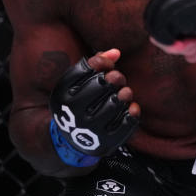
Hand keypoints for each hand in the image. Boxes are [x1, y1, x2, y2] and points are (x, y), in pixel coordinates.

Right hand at [48, 49, 138, 165]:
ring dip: (125, 93)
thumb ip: (96, 63)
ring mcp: (89, 130)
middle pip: (103, 83)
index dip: (101, 62)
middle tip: (117, 79)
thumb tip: (116, 52)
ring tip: (124, 93)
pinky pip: (128, 122)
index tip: (106, 66)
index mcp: (62, 95)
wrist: (70, 141)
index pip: (87, 68)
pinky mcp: (106, 142)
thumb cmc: (79, 102)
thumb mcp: (77, 83)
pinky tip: (130, 107)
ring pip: (116, 102)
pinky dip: (132, 111)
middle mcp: (73, 113)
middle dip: (115, 77)